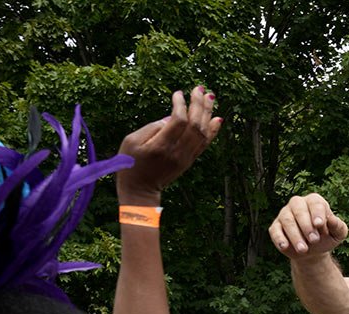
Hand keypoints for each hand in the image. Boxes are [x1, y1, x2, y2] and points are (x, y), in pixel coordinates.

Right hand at [117, 87, 220, 201]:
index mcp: (161, 146)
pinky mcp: (189, 160)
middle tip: (199, 88)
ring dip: (208, 113)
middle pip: (194, 124)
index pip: (178, 121)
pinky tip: (217, 117)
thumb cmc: (131, 163)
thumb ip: (152, 127)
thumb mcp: (132, 141)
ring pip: (202, 133)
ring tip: (210, 96)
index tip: (177, 93)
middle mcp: (177, 152)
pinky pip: (204, 143)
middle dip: (198, 104)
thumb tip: (171, 116)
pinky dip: (212, 130)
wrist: (141, 189)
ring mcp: (186, 158)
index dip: (180, 105)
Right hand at [269, 192, 348, 260]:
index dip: (317, 213)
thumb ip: (339, 227)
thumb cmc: (326, 237)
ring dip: (295, 235)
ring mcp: (285, 214)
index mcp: (314, 202)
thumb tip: (333, 220)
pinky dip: (279, 238)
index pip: (315, 203)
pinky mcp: (276, 227)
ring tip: (304, 249)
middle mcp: (297, 204)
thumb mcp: (337, 234)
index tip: (319, 224)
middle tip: (314, 240)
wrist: (314, 251)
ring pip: (287, 220)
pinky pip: (275, 230)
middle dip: (306, 225)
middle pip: (299, 209)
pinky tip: (285, 247)